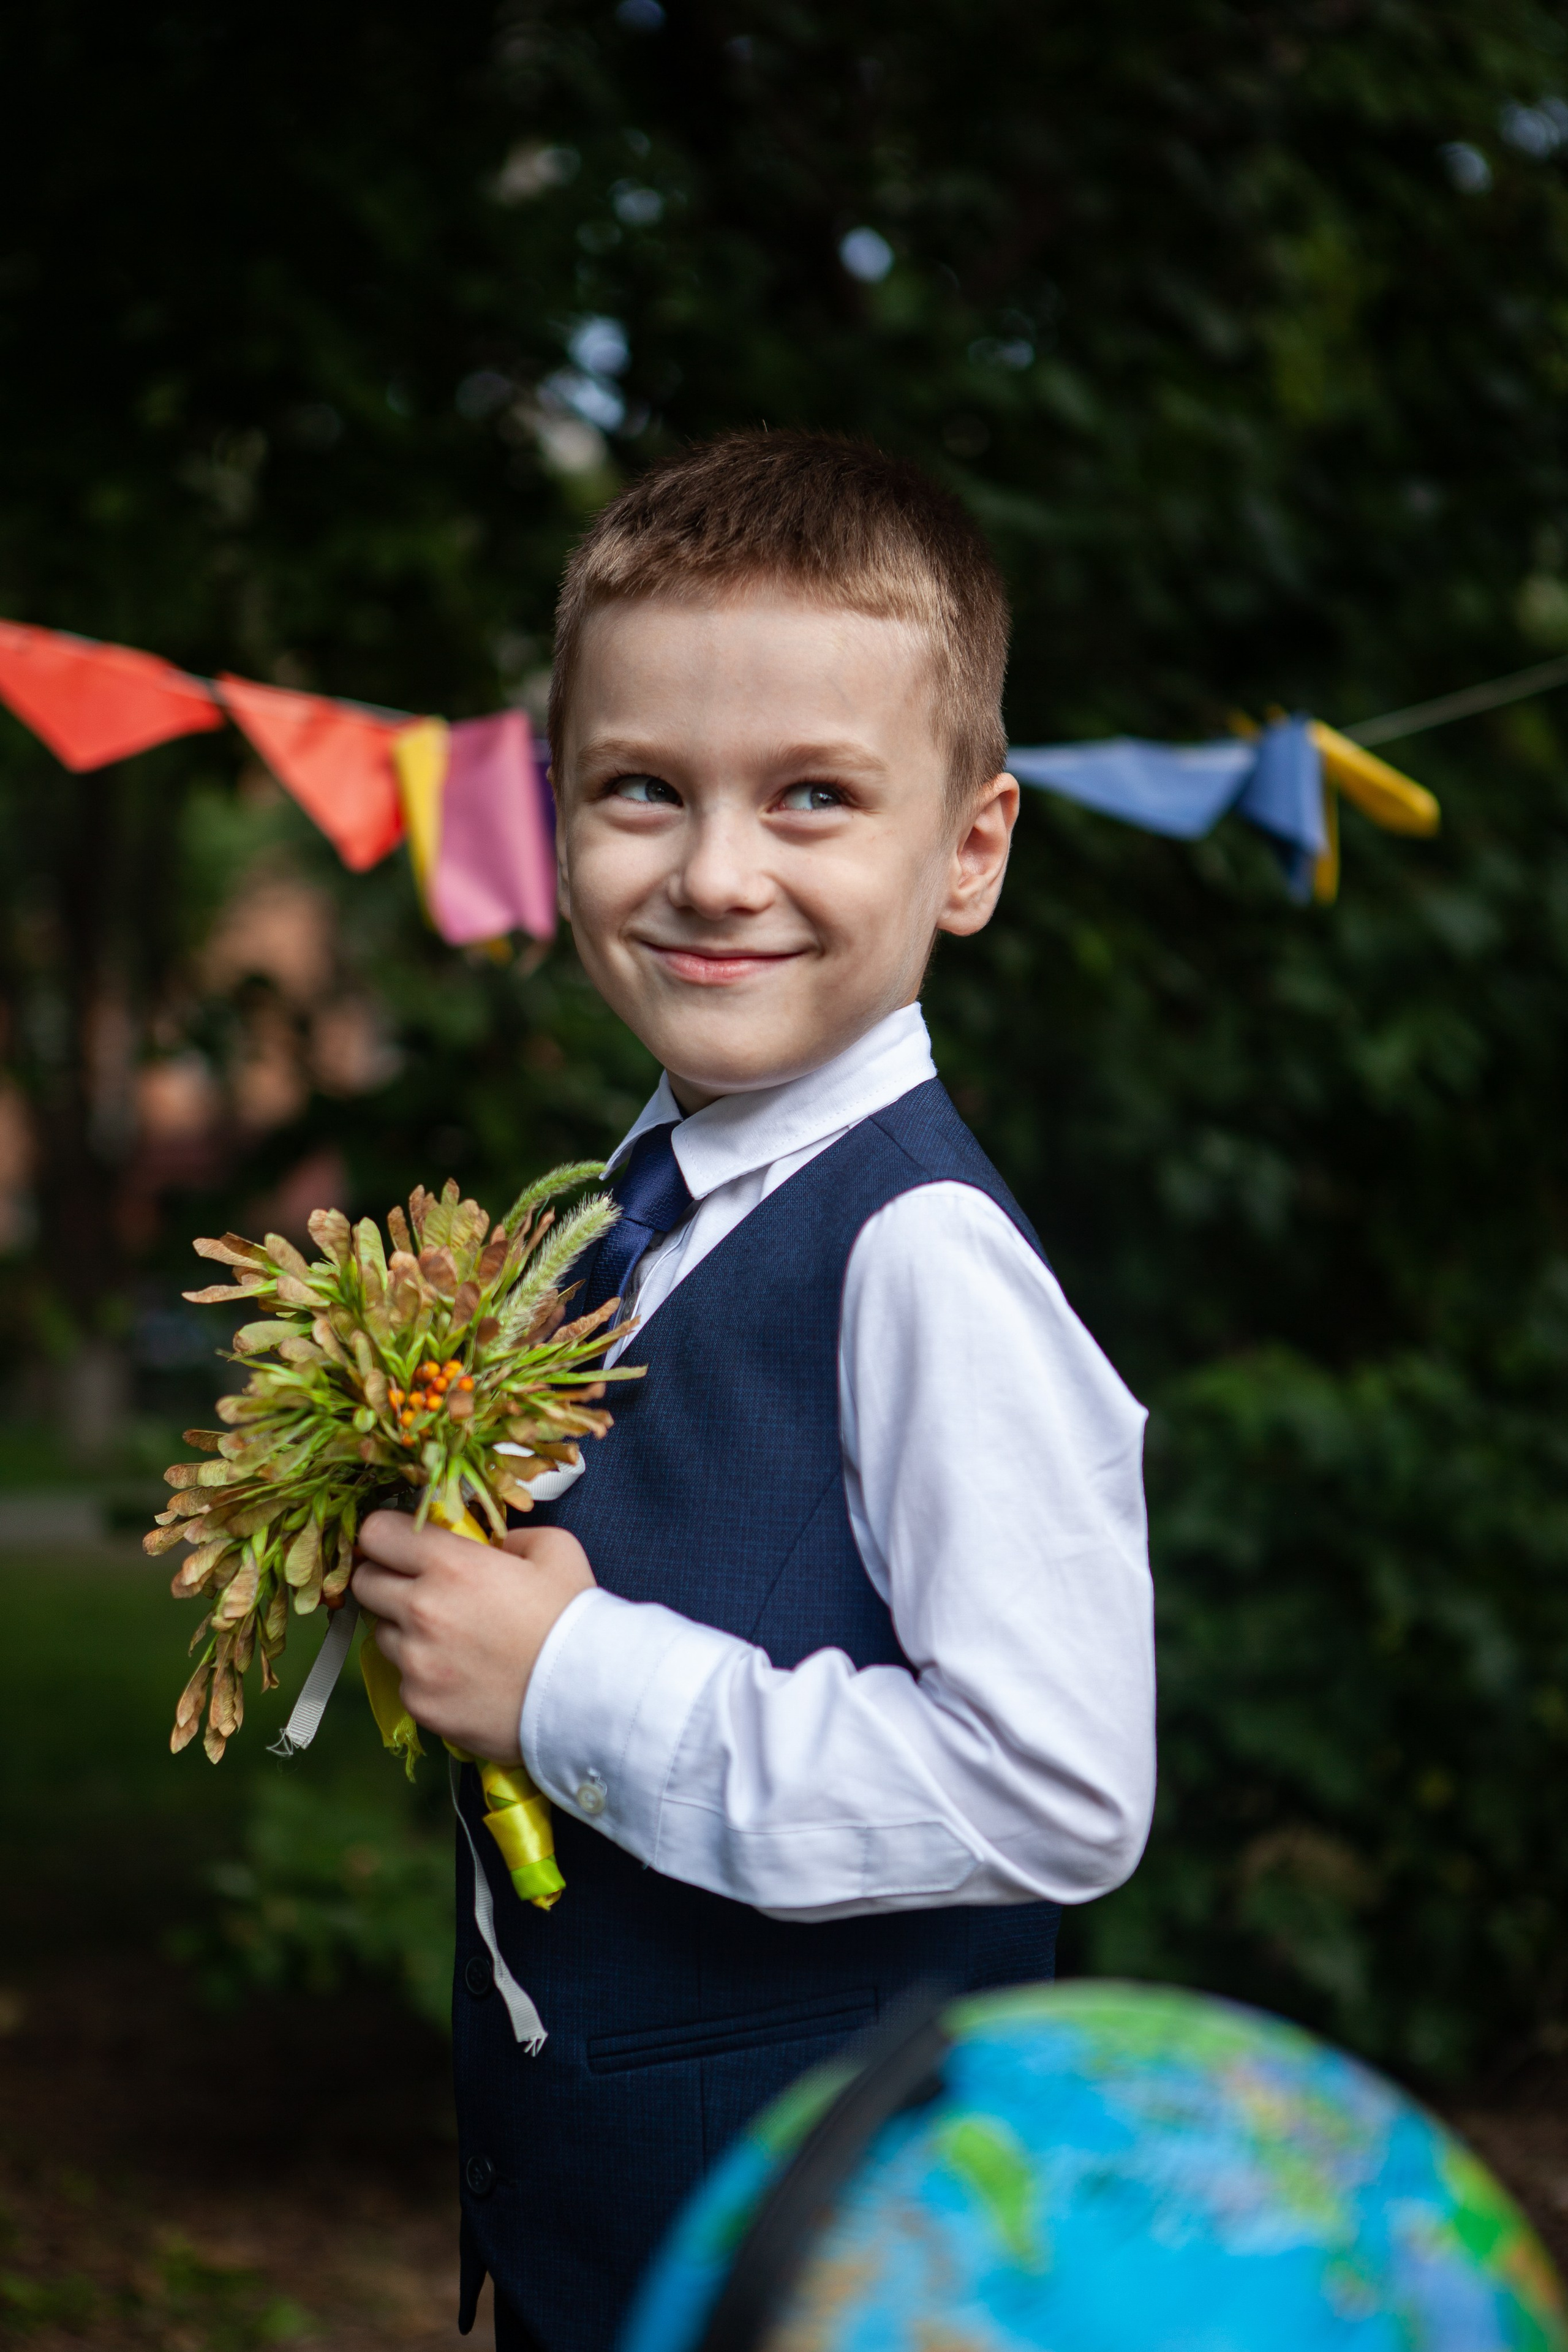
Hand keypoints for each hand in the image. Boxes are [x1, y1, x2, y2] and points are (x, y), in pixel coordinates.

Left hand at [350, 1512, 595, 1761]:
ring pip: (380, 1633)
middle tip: (418, 1588)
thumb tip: (487, 1545)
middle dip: (386, 1579)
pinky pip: (403, 1679)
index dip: (384, 1535)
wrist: (588, 1698)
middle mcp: (421, 1610)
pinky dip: (424, 1674)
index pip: (376, 1533)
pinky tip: (462, 1674)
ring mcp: (416, 1662)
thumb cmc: (574, 1621)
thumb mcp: (555, 1550)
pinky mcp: (419, 1704)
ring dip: (403, 1629)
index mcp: (450, 1564)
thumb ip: (509, 1537)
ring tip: (450, 1637)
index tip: (397, 1544)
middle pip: (364, 1583)